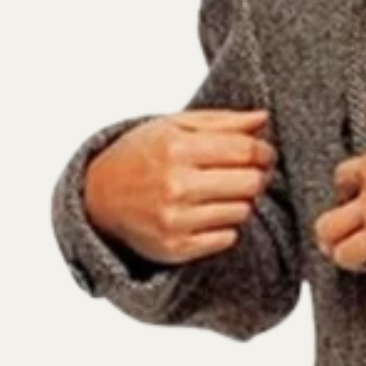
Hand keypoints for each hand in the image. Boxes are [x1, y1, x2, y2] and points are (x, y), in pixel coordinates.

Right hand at [83, 108, 275, 264]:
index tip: (265, 153)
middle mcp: (175, 185)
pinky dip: (225, 226)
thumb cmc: (142, 157)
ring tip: (222, 193)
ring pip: (243, 211)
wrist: (99, 199)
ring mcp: (175, 219)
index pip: (245, 150)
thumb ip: (222, 122)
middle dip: (258, 176)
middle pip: (251, 182)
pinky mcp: (177, 247)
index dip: (264, 151)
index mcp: (175, 148)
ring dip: (241, 201)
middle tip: (252, 173)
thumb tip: (264, 118)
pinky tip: (208, 214)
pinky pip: (228, 237)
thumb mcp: (174, 127)